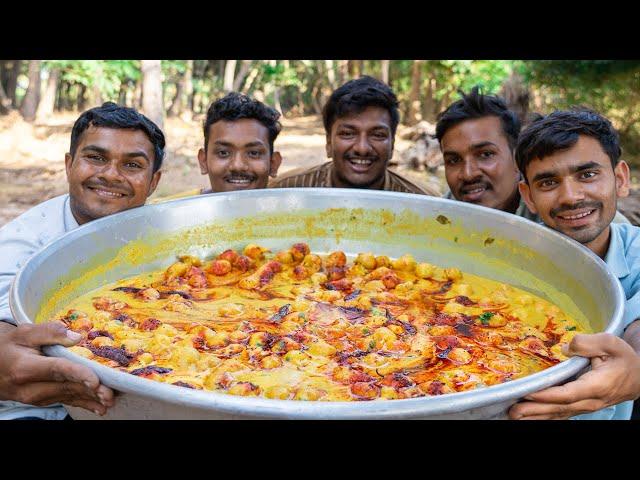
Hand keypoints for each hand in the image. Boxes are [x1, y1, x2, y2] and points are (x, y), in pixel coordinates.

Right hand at [0, 322, 114, 414]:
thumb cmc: (11, 346)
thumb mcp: (25, 333)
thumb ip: (50, 332)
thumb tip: (76, 337)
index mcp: (25, 368)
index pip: (57, 371)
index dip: (78, 375)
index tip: (95, 380)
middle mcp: (30, 387)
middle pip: (65, 387)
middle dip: (89, 391)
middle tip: (111, 394)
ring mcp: (35, 397)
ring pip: (67, 396)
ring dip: (90, 399)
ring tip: (109, 401)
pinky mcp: (41, 400)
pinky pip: (65, 402)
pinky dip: (83, 405)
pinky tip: (99, 408)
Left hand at [509, 333, 639, 419]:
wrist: (638, 376)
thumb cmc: (623, 358)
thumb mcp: (610, 343)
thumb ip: (588, 343)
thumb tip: (566, 347)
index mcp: (597, 386)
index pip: (568, 393)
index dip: (548, 395)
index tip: (528, 393)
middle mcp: (590, 401)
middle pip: (559, 407)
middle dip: (535, 410)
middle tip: (512, 411)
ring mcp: (585, 406)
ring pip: (558, 414)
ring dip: (536, 417)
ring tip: (513, 416)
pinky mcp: (581, 406)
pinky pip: (561, 414)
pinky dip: (544, 417)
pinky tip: (529, 418)